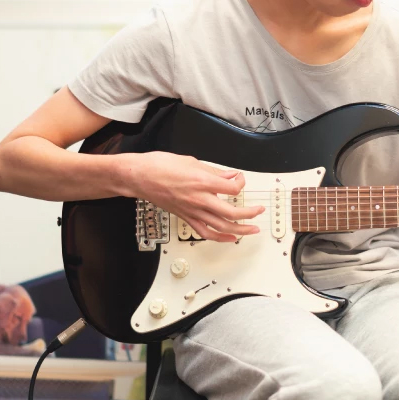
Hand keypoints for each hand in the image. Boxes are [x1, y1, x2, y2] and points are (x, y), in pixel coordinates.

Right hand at [128, 152, 263, 242]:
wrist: (139, 176)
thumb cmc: (160, 166)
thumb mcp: (191, 161)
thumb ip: (214, 171)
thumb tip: (231, 175)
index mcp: (202, 182)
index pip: (232, 188)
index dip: (241, 184)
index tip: (240, 180)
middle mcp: (199, 199)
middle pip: (231, 212)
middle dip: (249, 213)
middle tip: (259, 211)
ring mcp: (192, 211)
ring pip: (221, 226)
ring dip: (240, 230)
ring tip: (252, 230)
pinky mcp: (185, 217)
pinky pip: (205, 232)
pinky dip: (220, 238)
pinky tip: (230, 238)